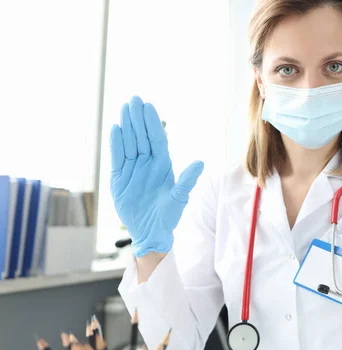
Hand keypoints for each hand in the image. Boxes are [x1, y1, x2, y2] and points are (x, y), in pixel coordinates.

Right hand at [110, 96, 203, 256]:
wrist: (151, 232)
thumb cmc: (169, 216)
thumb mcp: (179, 199)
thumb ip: (187, 181)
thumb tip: (200, 163)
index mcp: (163, 165)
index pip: (157, 139)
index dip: (153, 123)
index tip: (149, 106)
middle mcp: (147, 164)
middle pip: (141, 136)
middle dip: (138, 119)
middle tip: (134, 99)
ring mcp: (133, 169)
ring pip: (129, 143)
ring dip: (127, 126)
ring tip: (124, 108)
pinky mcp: (119, 178)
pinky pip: (117, 157)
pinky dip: (116, 144)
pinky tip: (115, 129)